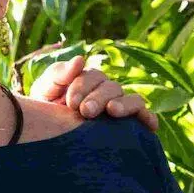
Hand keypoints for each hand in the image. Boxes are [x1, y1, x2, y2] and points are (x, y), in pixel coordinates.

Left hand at [30, 54, 157, 131]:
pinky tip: (149, 126)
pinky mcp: (128, 125)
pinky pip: (144, 118)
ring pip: (131, 100)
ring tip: (113, 111)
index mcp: (88, 80)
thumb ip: (59, 73)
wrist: (44, 133)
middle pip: (112, 88)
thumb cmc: (44, 108)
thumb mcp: (46, 89)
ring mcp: (118, 108)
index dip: (83, 86)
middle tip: (85, 111)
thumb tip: (81, 59)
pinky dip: (149, 118)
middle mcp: (107, 92)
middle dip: (99, 98)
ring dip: (125, 104)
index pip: (93, 77)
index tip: (70, 102)